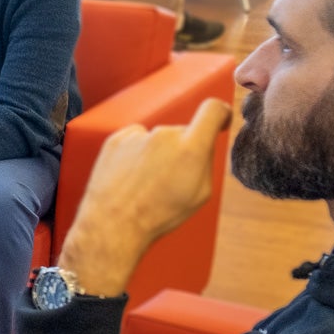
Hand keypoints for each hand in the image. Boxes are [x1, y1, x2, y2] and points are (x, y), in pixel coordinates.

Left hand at [58, 98, 232, 295]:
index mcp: (190, 148)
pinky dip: (135, 154)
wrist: (113, 224)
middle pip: (181, 133)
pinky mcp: (117, 139)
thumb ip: (206, 162)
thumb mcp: (200, 194)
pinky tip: (129, 176)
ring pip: (156, 139)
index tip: (220, 119)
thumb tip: (204, 144)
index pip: (212, 110)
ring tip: (144, 182)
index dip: (220, 113)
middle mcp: (164, 135)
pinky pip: (135, 140)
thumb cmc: (158, 214)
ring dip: (156, 154)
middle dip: (181, 149)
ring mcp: (138, 135)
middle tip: (169, 177)